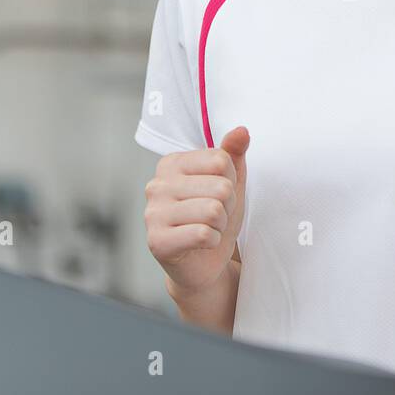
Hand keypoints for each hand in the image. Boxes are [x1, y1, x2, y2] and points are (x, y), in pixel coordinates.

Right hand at [144, 126, 248, 294]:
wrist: (202, 263)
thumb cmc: (214, 218)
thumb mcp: (230, 183)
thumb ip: (234, 154)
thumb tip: (241, 131)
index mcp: (171, 163)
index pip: (221, 160)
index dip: (231, 182)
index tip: (219, 196)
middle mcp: (156, 185)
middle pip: (221, 187)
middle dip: (228, 207)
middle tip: (216, 218)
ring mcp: (153, 213)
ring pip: (214, 211)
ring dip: (221, 225)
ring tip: (209, 229)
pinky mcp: (157, 241)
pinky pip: (204, 234)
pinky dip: (213, 241)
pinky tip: (201, 244)